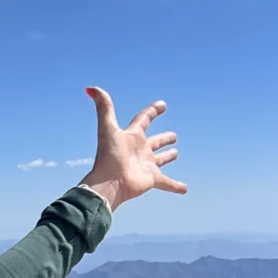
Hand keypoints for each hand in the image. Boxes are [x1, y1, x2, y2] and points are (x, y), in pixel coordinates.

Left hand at [78, 88, 187, 212]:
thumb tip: (91, 88)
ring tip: (176, 153)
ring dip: (167, 157)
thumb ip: (104, 108)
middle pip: (154, 142)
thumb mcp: (108, 128)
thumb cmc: (109, 156)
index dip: (152, 111)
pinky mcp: (152, 179)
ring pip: (160, 160)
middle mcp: (139, 150)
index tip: (162, 105)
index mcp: (132, 137)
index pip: (143, 120)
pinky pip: (167, 183)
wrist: (109, 183)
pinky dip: (176, 186)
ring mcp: (146, 165)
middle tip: (173, 136)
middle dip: (163, 139)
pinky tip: (185, 189)